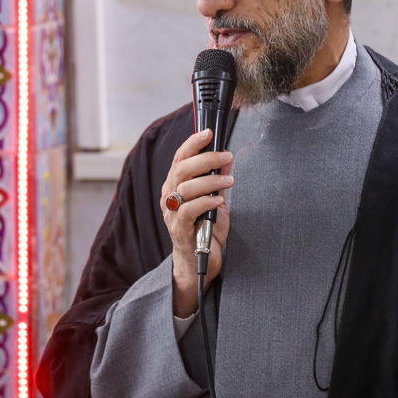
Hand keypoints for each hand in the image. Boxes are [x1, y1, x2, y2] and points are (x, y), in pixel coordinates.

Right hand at [160, 129, 232, 317]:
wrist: (199, 265)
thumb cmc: (205, 232)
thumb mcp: (215, 201)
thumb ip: (217, 181)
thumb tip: (226, 159)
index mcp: (175, 186)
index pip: (180, 158)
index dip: (192, 143)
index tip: (209, 132)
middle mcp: (169, 197)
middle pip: (181, 169)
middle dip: (206, 159)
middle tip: (227, 156)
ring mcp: (171, 214)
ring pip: (185, 187)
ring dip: (210, 181)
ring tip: (228, 181)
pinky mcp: (178, 230)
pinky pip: (188, 210)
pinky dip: (205, 202)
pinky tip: (218, 201)